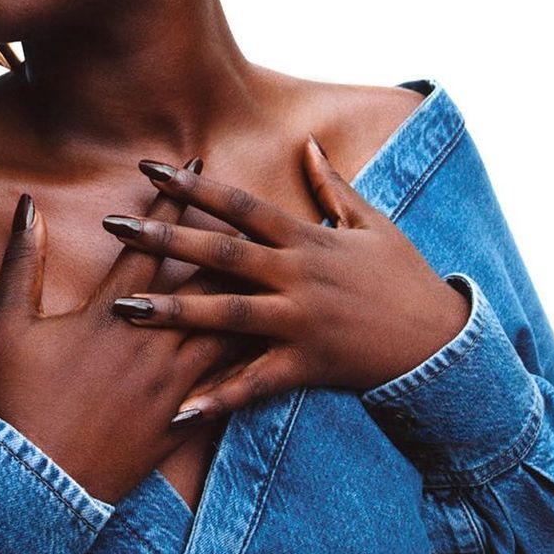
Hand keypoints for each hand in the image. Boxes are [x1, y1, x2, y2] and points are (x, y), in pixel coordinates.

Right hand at [0, 158, 265, 505]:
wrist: (32, 486)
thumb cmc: (14, 400)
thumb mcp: (9, 325)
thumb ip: (22, 262)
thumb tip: (27, 207)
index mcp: (110, 314)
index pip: (150, 244)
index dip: (174, 201)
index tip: (195, 166)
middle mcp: (151, 343)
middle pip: (202, 281)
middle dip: (229, 238)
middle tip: (259, 209)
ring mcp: (171, 385)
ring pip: (225, 329)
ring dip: (251, 297)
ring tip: (280, 272)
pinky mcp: (179, 424)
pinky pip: (226, 389)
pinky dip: (250, 364)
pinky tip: (276, 350)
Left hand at [100, 135, 472, 421]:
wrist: (441, 342)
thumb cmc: (405, 278)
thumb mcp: (373, 224)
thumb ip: (334, 185)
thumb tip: (308, 144)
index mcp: (306, 239)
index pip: (240, 206)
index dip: (194, 188)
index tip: (151, 170)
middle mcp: (297, 276)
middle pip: (220, 253)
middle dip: (163, 239)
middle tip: (113, 227)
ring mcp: (299, 322)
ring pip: (226, 315)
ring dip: (173, 311)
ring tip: (124, 309)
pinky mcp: (306, 364)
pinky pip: (254, 382)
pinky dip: (218, 396)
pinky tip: (178, 408)